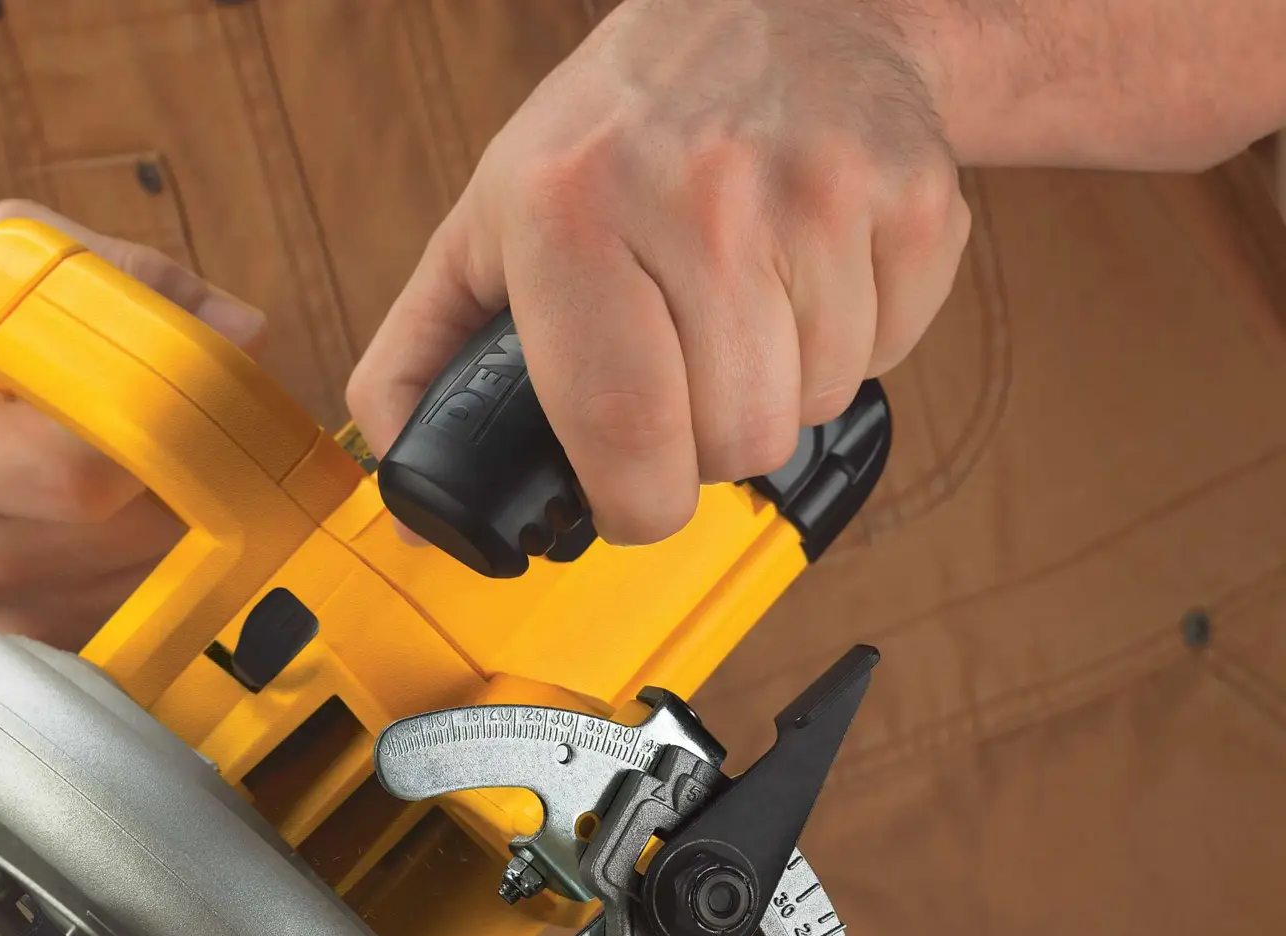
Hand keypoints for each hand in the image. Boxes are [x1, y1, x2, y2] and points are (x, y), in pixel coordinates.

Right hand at [0, 202, 266, 646]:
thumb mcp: (13, 266)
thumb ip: (132, 283)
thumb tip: (244, 333)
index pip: (80, 474)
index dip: (163, 436)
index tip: (207, 398)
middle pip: (135, 533)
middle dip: (197, 478)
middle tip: (219, 429)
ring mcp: (0, 614)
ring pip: (156, 579)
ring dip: (196, 522)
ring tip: (174, 464)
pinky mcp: (41, 644)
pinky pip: (147, 614)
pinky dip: (175, 563)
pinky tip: (150, 512)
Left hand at [346, 0, 968, 545]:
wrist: (784, 5)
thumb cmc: (619, 133)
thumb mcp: (489, 223)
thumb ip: (422, 358)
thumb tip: (405, 495)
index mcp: (573, 210)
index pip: (623, 430)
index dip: (635, 504)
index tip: (633, 502)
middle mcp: (698, 194)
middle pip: (734, 440)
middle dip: (707, 445)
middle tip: (687, 378)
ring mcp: (818, 191)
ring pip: (815, 405)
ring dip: (780, 391)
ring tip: (744, 313)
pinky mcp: (911, 199)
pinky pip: (889, 352)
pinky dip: (852, 343)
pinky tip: (808, 279)